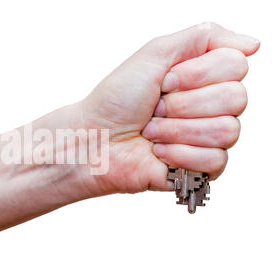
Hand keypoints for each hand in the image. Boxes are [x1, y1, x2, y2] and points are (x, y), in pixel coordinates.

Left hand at [80, 22, 259, 193]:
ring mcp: (207, 138)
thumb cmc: (117, 99)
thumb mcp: (154, 53)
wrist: (95, 139)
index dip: (198, 74)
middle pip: (236, 98)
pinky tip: (158, 153)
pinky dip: (179, 154)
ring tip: (152, 132)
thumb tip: (252, 44)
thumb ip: (203, 37)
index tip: (165, 81)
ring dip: (178, 130)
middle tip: (155, 108)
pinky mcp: (201, 168)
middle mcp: (210, 106)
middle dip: (184, 104)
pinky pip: (216, 160)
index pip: (236, 65)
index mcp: (202, 77)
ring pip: (228, 131)